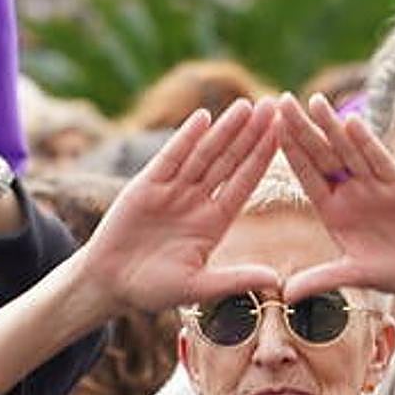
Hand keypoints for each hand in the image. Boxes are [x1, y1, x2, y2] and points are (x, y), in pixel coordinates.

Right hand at [81, 98, 280, 312]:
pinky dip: (186, 137)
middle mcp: (197, 201)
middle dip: (251, 135)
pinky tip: (204, 117)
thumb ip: (234, 280)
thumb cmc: (153, 289)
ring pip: (204, 154)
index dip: (263, 158)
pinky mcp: (146, 185)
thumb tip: (275, 280)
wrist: (109, 283)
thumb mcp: (198, 286)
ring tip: (247, 105)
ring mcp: (173, 190)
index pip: (245, 183)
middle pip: (229, 161)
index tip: (285, 136)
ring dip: (225, 129)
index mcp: (214, 222)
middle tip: (274, 106)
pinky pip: (170, 157)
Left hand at [276, 93, 394, 320]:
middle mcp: (350, 191)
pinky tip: (351, 122)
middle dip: (302, 129)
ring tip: (313, 101)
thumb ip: (319, 280)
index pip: (306, 175)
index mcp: (332, 209)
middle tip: (280, 100)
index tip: (268, 130)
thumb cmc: (392, 271)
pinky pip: (379, 159)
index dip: (288, 153)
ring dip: (331, 126)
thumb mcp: (352, 275)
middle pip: (322, 155)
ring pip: (348, 150)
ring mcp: (374, 183)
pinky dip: (366, 142)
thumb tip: (284, 296)